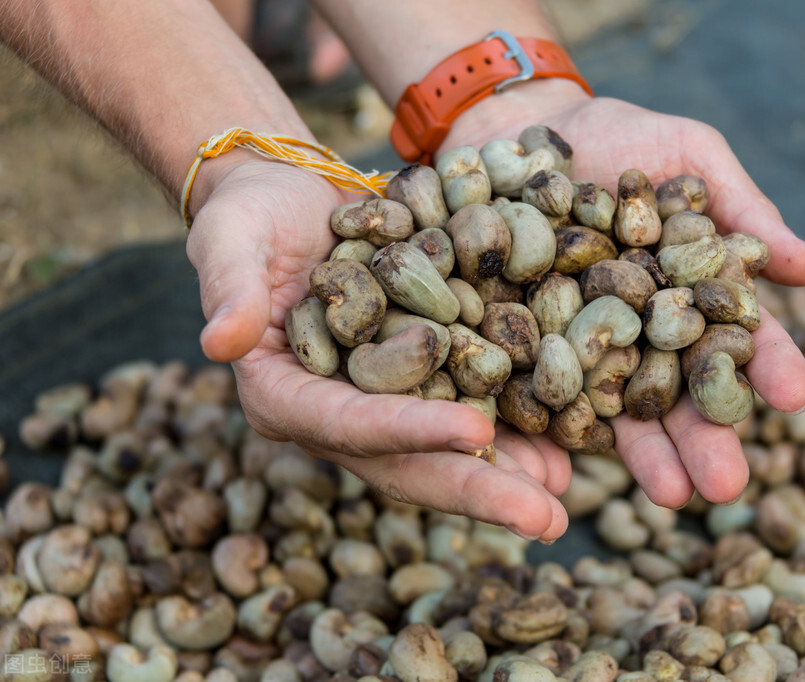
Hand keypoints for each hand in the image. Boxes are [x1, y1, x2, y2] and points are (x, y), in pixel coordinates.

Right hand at [186, 158, 569, 541]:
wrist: (290, 204)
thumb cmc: (251, 219)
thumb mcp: (229, 242)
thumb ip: (229, 290)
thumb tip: (217, 343)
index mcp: (287, 395)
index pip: (350, 425)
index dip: (411, 430)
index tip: (476, 430)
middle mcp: (337, 413)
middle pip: (408, 462)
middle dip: (477, 490)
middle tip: (546, 520)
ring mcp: (380, 403)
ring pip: (445, 453)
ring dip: (506, 479)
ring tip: (564, 497)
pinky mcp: (416, 380)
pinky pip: (466, 411)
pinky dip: (512, 433)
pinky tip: (562, 452)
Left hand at [443, 81, 804, 508]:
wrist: (522, 129)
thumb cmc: (621, 138)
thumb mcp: (689, 155)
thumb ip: (741, 209)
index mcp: (695, 296)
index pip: (740, 339)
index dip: (767, 367)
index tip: (795, 396)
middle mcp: (647, 335)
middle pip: (680, 394)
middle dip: (706, 439)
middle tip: (729, 486)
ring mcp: (586, 347)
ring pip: (619, 409)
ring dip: (646, 455)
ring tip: (671, 496)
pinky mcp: (526, 349)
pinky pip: (541, 394)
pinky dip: (557, 429)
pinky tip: (572, 467)